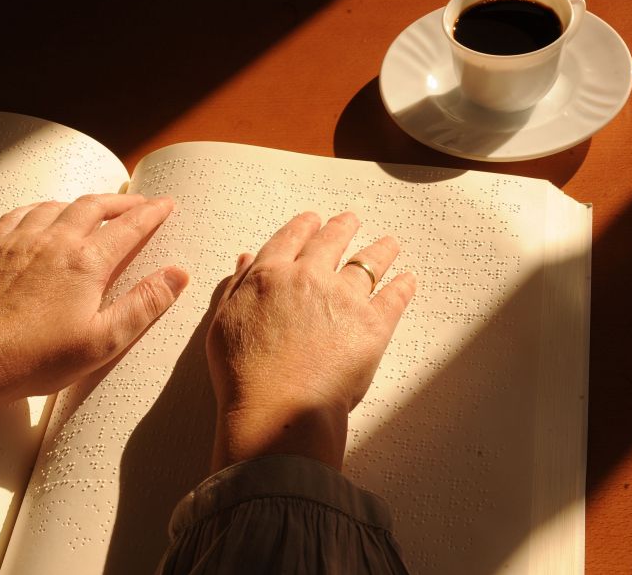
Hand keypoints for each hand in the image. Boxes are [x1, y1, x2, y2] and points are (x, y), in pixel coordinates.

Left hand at [0, 194, 188, 402]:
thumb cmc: (35, 359)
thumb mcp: (103, 341)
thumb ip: (144, 304)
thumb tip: (177, 274)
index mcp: (87, 262)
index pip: (130, 226)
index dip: (152, 213)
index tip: (166, 204)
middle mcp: (55, 241)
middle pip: (95, 206)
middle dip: (122, 202)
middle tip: (138, 203)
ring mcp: (20, 240)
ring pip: (58, 205)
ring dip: (83, 202)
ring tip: (95, 208)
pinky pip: (20, 213)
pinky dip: (40, 208)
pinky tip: (43, 214)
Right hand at [206, 211, 415, 470]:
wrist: (277, 410)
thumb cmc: (243, 375)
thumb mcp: (223, 323)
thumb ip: (237, 286)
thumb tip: (248, 259)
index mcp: (270, 274)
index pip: (291, 237)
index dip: (305, 226)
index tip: (314, 220)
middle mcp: (309, 277)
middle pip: (331, 240)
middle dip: (343, 227)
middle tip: (350, 221)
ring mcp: (344, 298)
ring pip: (368, 261)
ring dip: (380, 249)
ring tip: (389, 243)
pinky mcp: (374, 325)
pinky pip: (395, 296)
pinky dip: (404, 285)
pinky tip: (408, 279)